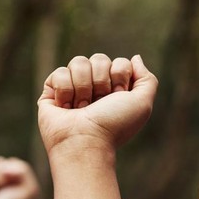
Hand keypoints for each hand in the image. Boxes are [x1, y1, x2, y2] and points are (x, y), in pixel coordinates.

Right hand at [37, 54, 157, 153]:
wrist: (85, 141)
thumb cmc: (113, 126)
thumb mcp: (142, 104)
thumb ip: (147, 79)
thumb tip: (135, 57)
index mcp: (114, 89)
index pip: (119, 62)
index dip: (120, 77)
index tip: (117, 97)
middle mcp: (94, 87)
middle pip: (99, 58)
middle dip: (101, 81)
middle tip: (98, 104)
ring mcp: (72, 87)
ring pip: (78, 62)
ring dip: (83, 87)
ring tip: (81, 108)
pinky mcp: (51, 91)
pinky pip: (59, 72)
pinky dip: (65, 91)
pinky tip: (66, 108)